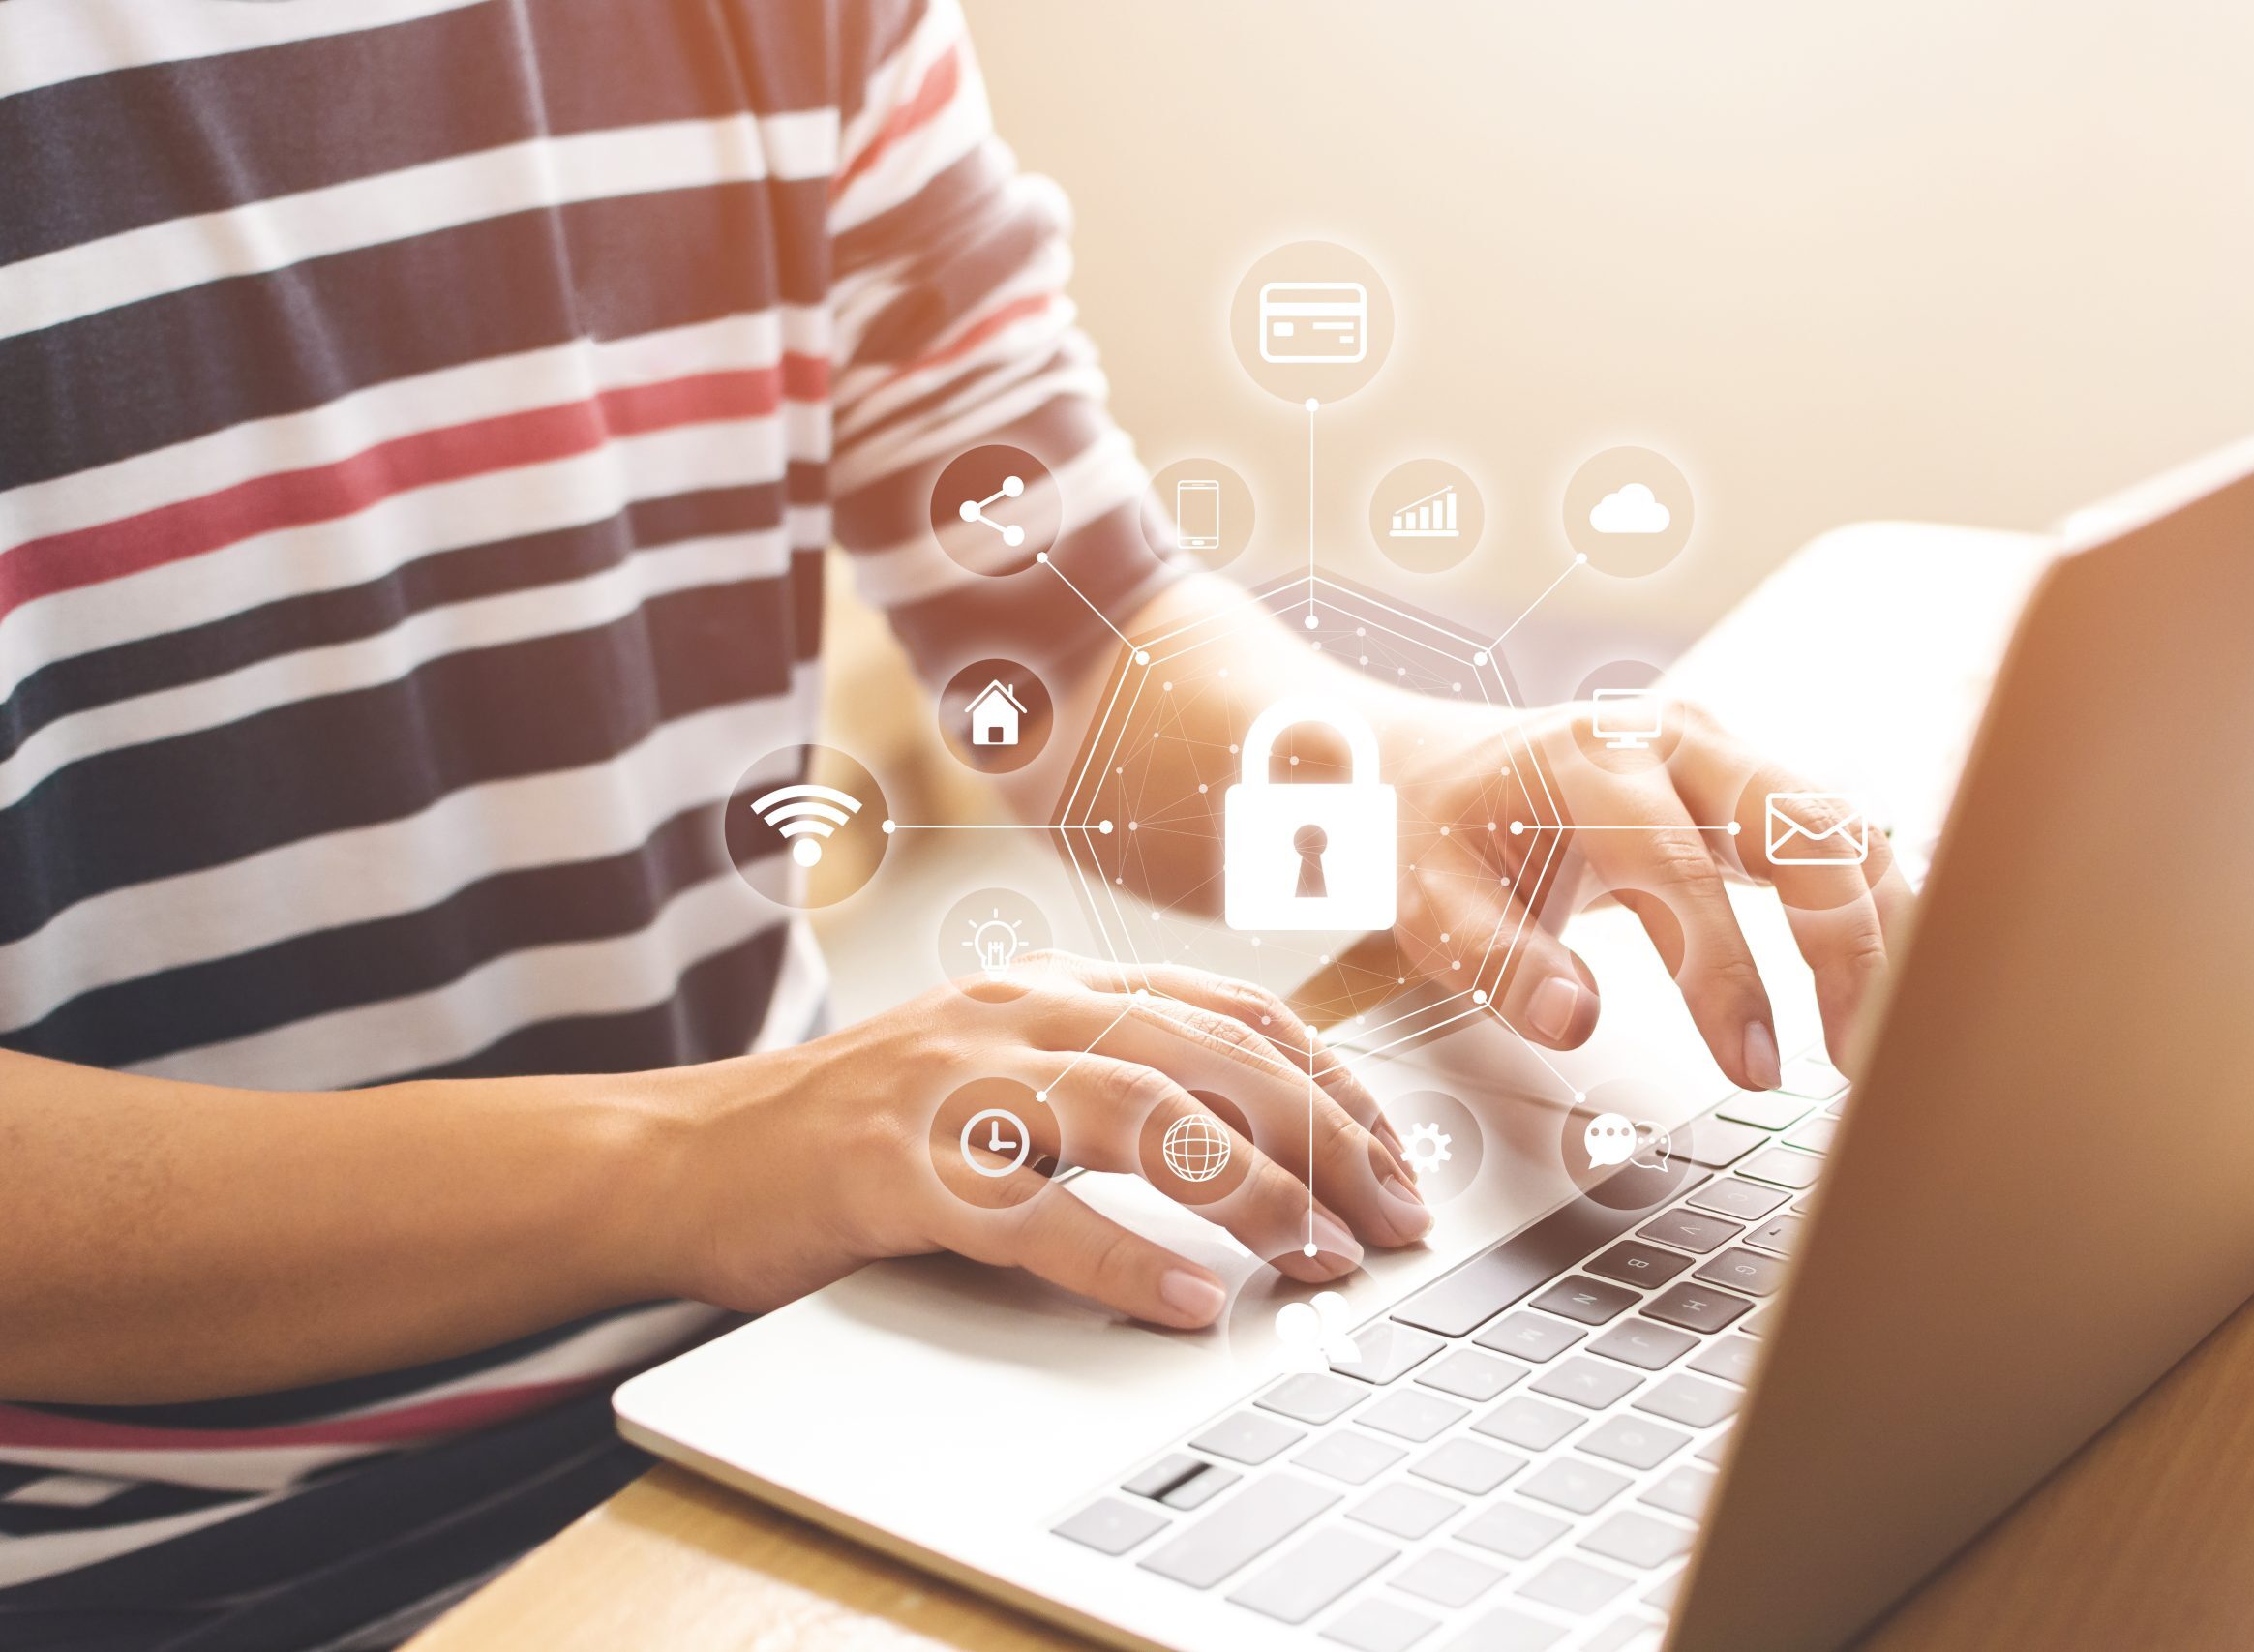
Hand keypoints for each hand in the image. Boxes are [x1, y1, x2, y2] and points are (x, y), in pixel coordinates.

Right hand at [651, 954, 1427, 1329]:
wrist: (684, 1154)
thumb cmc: (853, 1128)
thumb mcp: (996, 1071)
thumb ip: (1106, 1079)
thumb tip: (1250, 1141)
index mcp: (1049, 991)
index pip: (1228, 1012)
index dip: (1327, 1080)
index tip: (1391, 1152)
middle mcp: (1015, 1016)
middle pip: (1210, 1058)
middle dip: (1323, 1139)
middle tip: (1392, 1219)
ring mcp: (955, 1084)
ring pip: (1142, 1116)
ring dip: (1253, 1192)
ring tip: (1323, 1256)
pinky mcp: (899, 1168)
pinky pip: (1033, 1212)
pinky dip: (1123, 1259)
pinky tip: (1188, 1301)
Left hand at [1342, 699, 1913, 1087]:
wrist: (1442, 768)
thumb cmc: (1441, 836)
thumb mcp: (1432, 902)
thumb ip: (1499, 960)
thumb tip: (1573, 1019)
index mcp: (1592, 760)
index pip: (1681, 868)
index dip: (1727, 973)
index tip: (1754, 1065)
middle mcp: (1674, 738)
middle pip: (1800, 826)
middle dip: (1847, 943)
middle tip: (1858, 1057)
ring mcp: (1723, 753)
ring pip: (1841, 826)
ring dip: (1881, 928)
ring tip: (1884, 1034)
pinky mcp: (1749, 785)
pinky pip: (1836, 839)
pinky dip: (1871, 908)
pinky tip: (1884, 985)